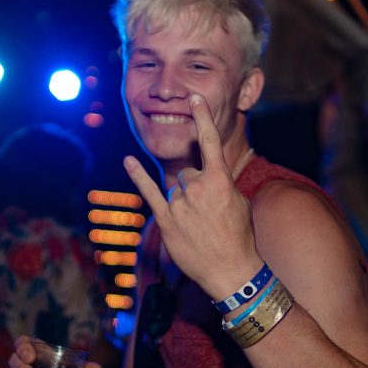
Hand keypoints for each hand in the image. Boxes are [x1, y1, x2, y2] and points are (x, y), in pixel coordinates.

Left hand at [123, 94, 262, 299]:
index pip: (209, 142)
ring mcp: (179, 204)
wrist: (231, 271)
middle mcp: (197, 188)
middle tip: (208, 212)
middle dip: (196, 187)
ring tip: (197, 224)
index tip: (195, 97)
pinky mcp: (165, 219)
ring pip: (176, 187)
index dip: (202, 117)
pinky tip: (128, 160)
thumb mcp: (239, 202)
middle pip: (188, 173)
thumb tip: (206, 174)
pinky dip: (138, 176)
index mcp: (220, 180)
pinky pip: (149, 192)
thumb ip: (221, 182)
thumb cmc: (239, 236)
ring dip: (184, 200)